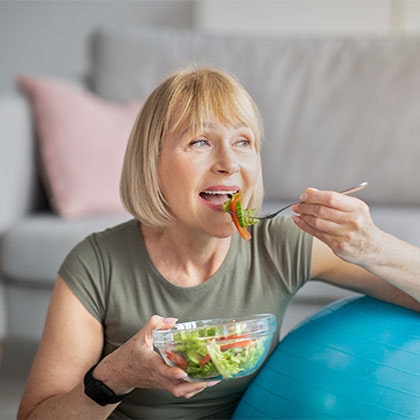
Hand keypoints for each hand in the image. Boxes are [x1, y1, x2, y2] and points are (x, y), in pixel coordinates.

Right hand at [94, 315, 219, 398]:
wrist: (119, 373)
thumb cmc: (130, 353)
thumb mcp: (140, 335)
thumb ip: (155, 323)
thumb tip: (174, 320)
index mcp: (149, 363)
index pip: (161, 370)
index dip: (172, 373)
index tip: (182, 372)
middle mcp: (157, 376)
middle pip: (176, 388)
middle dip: (194, 386)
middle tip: (210, 379)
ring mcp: (161, 383)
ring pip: (179, 392)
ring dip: (196, 388)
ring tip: (212, 380)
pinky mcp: (164, 386)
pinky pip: (179, 391)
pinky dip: (192, 389)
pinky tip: (203, 380)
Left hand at [291, 187, 381, 264]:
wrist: (374, 247)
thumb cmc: (360, 224)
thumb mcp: (354, 208)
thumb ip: (333, 199)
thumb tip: (310, 191)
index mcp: (357, 208)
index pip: (331, 198)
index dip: (314, 196)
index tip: (304, 196)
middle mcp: (352, 221)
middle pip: (322, 211)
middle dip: (305, 206)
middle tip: (297, 205)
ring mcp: (345, 235)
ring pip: (317, 223)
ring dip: (303, 216)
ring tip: (297, 212)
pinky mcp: (338, 246)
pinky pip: (316, 234)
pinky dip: (304, 226)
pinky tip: (299, 221)